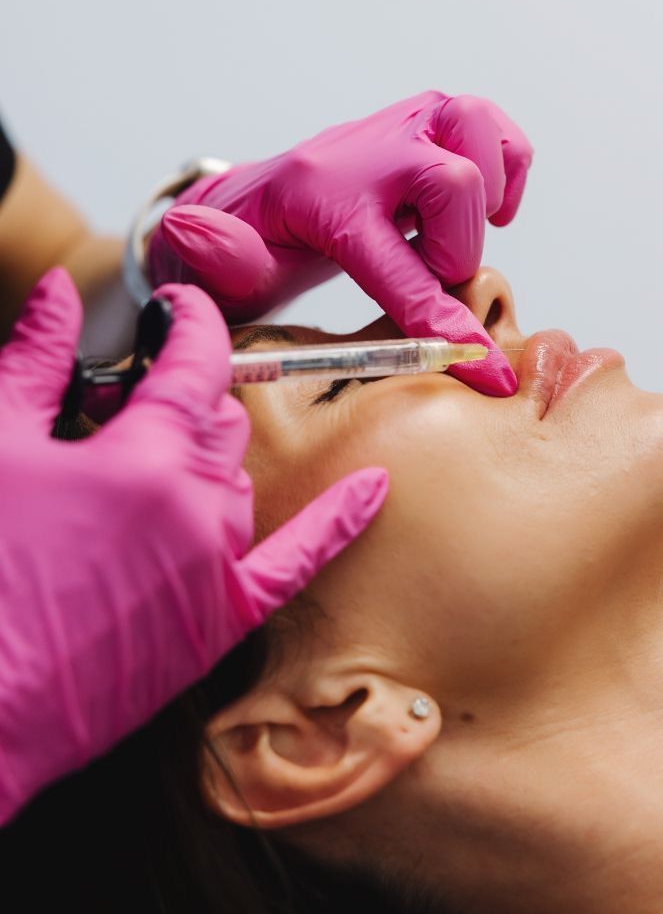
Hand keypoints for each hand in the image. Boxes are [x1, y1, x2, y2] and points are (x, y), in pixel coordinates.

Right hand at [0, 271, 386, 822]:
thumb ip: (38, 358)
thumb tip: (64, 290)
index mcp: (147, 456)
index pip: (196, 359)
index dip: (190, 320)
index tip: (179, 307)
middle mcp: (198, 506)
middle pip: (220, 418)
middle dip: (181, 397)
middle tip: (122, 404)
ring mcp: (217, 568)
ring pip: (239, 479)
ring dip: (204, 458)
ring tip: (144, 463)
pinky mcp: (219, 624)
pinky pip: (296, 561)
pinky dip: (335, 521)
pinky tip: (373, 488)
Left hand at [147, 92, 531, 395]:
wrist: (256, 207)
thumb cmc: (247, 251)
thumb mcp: (219, 271)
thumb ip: (216, 257)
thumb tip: (191, 230)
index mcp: (317, 195)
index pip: (387, 256)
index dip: (434, 316)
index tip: (477, 367)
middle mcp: (366, 150)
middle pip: (452, 181)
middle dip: (459, 249)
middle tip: (433, 280)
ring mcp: (401, 129)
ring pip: (477, 128)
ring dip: (490, 191)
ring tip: (463, 237)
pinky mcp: (429, 125)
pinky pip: (495, 131)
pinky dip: (508, 169)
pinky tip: (482, 214)